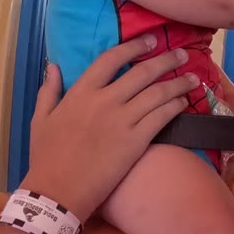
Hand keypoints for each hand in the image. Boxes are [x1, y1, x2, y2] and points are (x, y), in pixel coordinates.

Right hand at [22, 36, 198, 219]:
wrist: (57, 191)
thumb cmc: (46, 157)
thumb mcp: (40, 119)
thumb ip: (48, 90)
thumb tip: (53, 66)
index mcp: (81, 92)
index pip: (111, 58)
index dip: (134, 46)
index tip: (151, 41)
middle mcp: (105, 100)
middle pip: (143, 72)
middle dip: (167, 60)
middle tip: (183, 54)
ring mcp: (122, 120)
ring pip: (158, 93)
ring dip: (179, 83)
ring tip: (193, 77)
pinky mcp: (136, 141)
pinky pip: (162, 117)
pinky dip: (176, 106)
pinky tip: (184, 103)